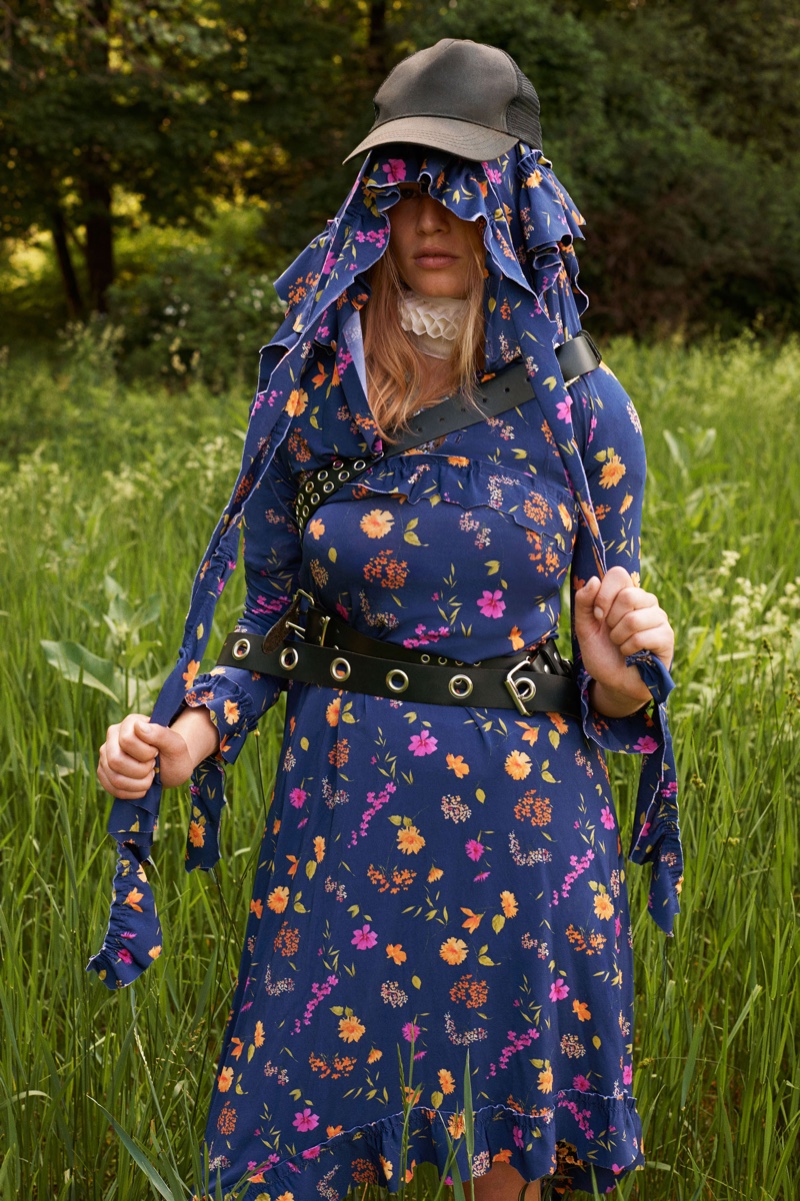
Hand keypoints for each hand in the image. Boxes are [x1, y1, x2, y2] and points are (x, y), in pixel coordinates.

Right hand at [97, 713, 195, 799]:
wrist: (170, 769)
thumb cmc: (174, 755)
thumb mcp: (176, 745)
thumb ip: (160, 733)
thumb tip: (138, 726)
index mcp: (130, 723)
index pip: (127, 740)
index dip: (146, 753)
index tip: (156, 752)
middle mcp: (113, 736)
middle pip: (116, 760)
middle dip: (141, 770)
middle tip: (152, 766)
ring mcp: (106, 754)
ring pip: (114, 777)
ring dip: (138, 784)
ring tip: (149, 777)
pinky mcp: (104, 772)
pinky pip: (111, 788)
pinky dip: (131, 793)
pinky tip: (142, 787)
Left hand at [573, 566, 673, 715]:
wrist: (614, 682)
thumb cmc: (602, 653)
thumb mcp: (584, 628)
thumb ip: (584, 603)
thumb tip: (594, 580)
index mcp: (626, 594)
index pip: (619, 574)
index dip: (604, 595)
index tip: (598, 616)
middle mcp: (646, 601)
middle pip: (628, 595)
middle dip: (611, 622)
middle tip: (613, 634)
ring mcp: (659, 618)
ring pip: (634, 619)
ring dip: (619, 638)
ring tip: (622, 645)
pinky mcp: (666, 637)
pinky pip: (643, 637)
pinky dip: (630, 649)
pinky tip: (633, 654)